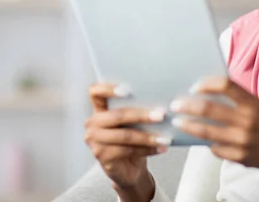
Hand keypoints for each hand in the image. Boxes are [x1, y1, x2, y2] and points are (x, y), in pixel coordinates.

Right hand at [85, 83, 170, 200]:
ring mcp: (95, 141)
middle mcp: (93, 124)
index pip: (95, 92)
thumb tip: (158, 103)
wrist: (129, 168)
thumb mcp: (132, 123)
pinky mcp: (102, 157)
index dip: (108, 88)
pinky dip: (147, 149)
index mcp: (99, 110)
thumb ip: (136, 110)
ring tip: (165, 137)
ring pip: (124, 135)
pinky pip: (127, 151)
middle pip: (116, 115)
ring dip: (147, 136)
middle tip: (160, 115)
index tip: (127, 89)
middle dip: (141, 115)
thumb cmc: (132, 140)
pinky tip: (159, 148)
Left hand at [170, 77, 258, 189]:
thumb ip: (240, 99)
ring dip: (189, 126)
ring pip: (206, 132)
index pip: (226, 86)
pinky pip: (215, 149)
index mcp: (253, 104)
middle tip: (176, 104)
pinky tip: (201, 139)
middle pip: (209, 109)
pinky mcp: (239, 157)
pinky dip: (208, 143)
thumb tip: (211, 90)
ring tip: (178, 122)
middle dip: (188, 106)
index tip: (194, 86)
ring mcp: (242, 141)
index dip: (207, 84)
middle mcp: (247, 122)